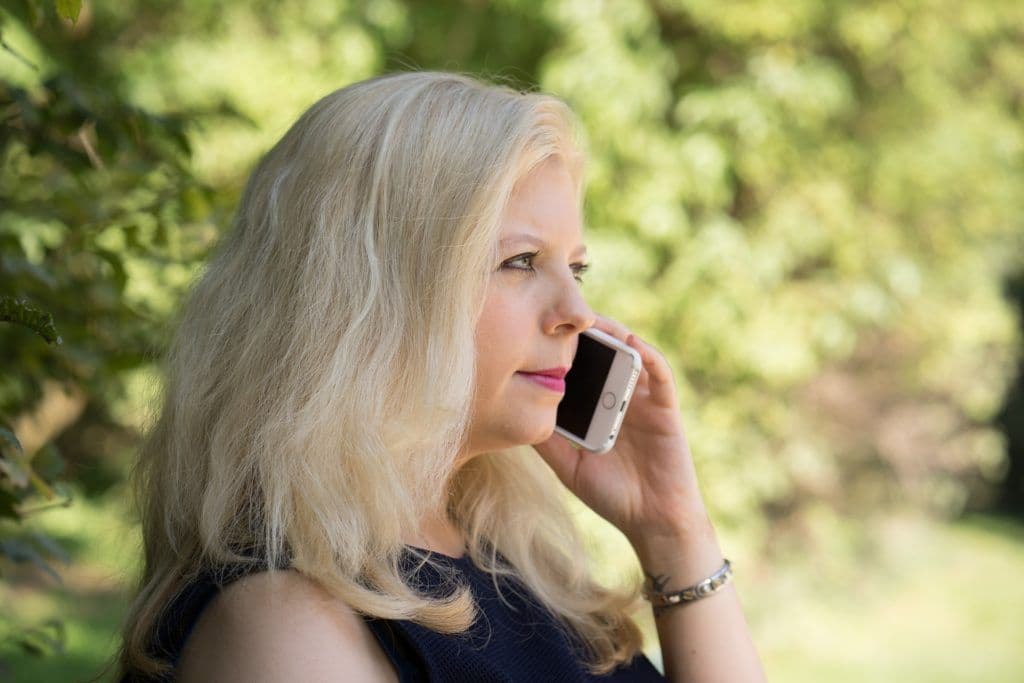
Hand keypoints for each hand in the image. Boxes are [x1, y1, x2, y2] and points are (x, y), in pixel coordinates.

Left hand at [532, 314, 708, 543]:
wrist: (651, 521)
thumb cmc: (610, 494)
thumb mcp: (567, 464)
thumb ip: (548, 439)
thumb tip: (514, 412)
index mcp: (597, 406)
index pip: (581, 367)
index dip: (564, 346)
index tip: (539, 328)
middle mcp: (620, 396)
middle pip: (605, 352)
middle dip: (586, 332)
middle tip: (562, 312)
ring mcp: (643, 399)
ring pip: (631, 354)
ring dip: (614, 334)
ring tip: (591, 320)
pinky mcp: (665, 407)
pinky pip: (660, 374)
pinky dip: (647, 355)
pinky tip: (631, 344)